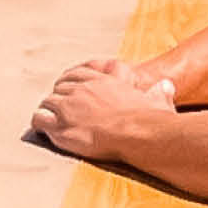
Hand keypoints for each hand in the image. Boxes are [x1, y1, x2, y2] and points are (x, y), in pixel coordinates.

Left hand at [31, 58, 177, 158]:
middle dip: (59, 97)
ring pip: (47, 102)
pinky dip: (40, 124)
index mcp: (102, 81)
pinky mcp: (62, 126)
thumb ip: (159, 92)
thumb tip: (167, 85)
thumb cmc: (149, 119)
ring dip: (49, 111)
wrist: (138, 133)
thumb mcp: (157, 100)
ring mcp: (69, 106)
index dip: (72, 83)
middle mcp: (82, 89)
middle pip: (59, 87)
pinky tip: (45, 130)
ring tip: (50, 120)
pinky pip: (40, 120)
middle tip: (60, 109)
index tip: (71, 92)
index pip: (77, 74)